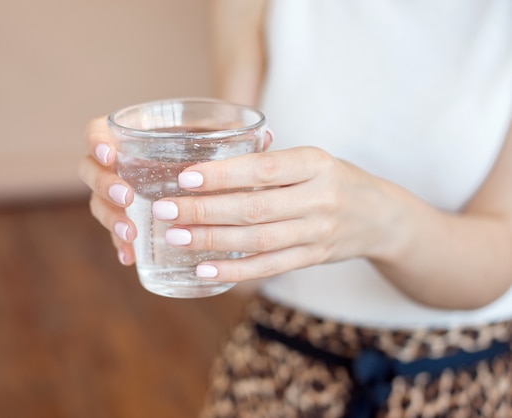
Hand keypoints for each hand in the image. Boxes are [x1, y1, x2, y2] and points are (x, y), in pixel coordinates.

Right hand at [78, 119, 273, 267]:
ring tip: (133, 235)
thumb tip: (268, 137)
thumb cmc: (206, 150)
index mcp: (133, 136)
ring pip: (99, 203)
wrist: (202, 176)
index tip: (112, 155)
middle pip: (90, 170)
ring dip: (111, 219)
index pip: (98, 132)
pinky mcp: (126, 218)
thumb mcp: (216, 139)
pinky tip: (130, 257)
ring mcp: (118, 192)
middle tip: (129, 199)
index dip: (97, 142)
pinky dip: (120, 243)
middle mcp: (118, 164)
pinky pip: (114, 230)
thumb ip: (232, 137)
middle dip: (105, 186)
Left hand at [152, 147, 403, 281]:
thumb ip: (268, 160)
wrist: (380, 217)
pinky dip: (236, 271)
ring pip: (258, 240)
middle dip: (205, 210)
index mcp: (315, 164)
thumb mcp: (311, 160)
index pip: (264, 168)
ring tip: (175, 237)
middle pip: (255, 207)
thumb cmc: (332, 179)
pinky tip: (205, 269)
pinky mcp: (313, 258)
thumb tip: (210, 156)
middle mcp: (319, 198)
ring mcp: (318, 232)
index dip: (223, 174)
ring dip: (212, 240)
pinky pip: (270, 267)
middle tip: (166, 210)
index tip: (185, 177)